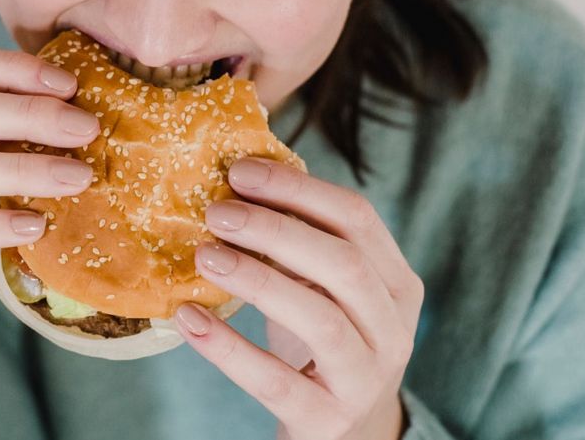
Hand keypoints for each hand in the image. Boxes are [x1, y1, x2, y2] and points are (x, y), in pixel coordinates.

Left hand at [173, 157, 422, 439]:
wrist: (346, 434)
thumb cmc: (324, 343)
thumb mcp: (323, 288)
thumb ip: (298, 240)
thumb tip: (236, 174)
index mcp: (395, 283)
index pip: (357, 218)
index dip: (298, 189)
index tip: (239, 170)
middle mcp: (393, 329)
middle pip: (343, 264)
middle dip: (276, 229)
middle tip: (216, 211)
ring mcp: (365, 378)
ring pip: (320, 320)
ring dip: (257, 280)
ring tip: (204, 255)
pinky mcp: (328, 421)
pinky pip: (275, 382)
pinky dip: (228, 347)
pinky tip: (188, 318)